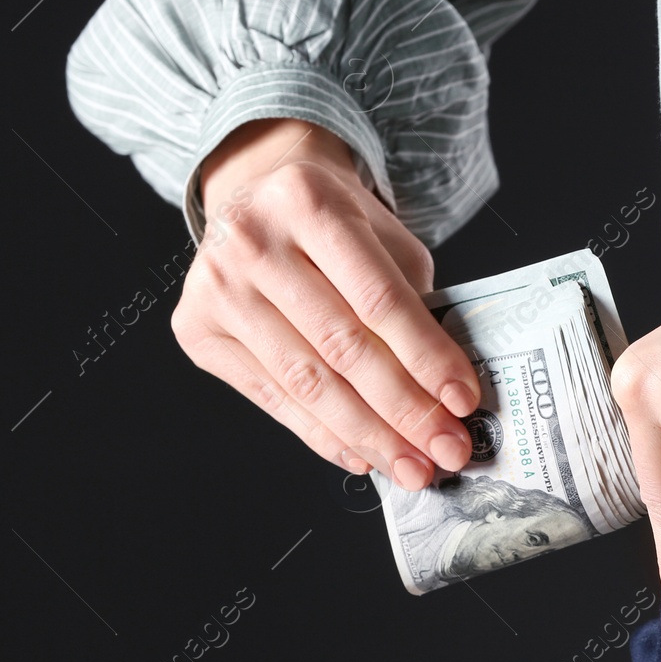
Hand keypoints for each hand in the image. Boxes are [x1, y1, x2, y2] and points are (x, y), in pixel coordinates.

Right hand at [171, 117, 481, 489]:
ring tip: (411, 466)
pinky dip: (322, 434)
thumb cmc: (331, 222)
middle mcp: (253, 242)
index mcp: (308, 201)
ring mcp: (217, 288)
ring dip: (367, 435)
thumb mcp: (381, 236)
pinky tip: (362, 454)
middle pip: (341, 346)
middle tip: (446, 449)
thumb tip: (445, 391)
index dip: (425, 356)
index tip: (463, 400)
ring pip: (305, 382)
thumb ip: (411, 299)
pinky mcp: (197, 330)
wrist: (256, 195)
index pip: (378, 298)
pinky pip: (272, 398)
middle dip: (403, 410)